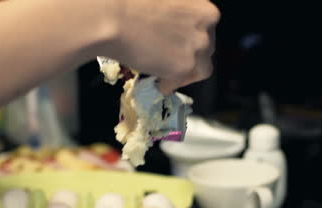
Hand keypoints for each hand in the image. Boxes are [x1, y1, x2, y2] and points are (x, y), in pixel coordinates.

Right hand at [102, 0, 219, 92]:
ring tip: (168, 74)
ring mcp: (198, 47)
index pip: (208, 26)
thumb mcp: (164, 0)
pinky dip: (169, 84)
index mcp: (204, 8)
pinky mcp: (184, 67)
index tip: (179, 41)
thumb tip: (171, 27)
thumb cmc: (130, 1)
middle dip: (191, 54)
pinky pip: (181, 82)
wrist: (114, 18)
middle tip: (171, 58)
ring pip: (202, 68)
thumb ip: (178, 11)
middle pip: (206, 47)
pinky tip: (157, 81)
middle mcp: (207, 27)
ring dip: (186, 73)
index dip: (192, 36)